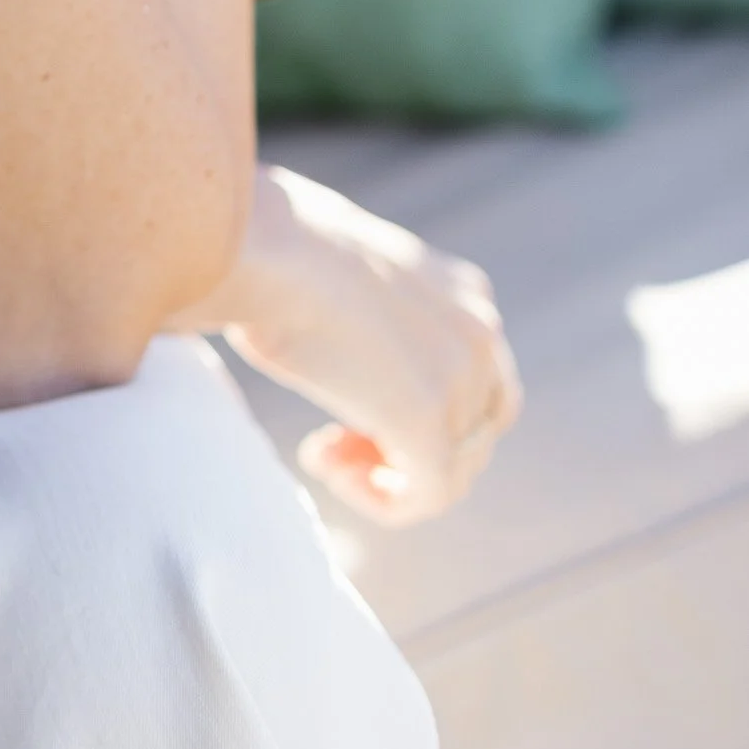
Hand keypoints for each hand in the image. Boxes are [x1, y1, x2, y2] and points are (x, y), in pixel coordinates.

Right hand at [198, 165, 522, 525]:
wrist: (267, 247)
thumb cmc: (275, 249)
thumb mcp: (346, 273)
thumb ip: (373, 312)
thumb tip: (340, 337)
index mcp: (466, 293)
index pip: (478, 380)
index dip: (419, 408)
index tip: (354, 401)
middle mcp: (481, 334)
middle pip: (475, 430)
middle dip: (406, 446)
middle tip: (333, 439)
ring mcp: (461, 380)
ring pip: (452, 469)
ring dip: (386, 475)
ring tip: (325, 453)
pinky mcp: (427, 424)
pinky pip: (427, 495)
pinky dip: (382, 501)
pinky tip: (329, 469)